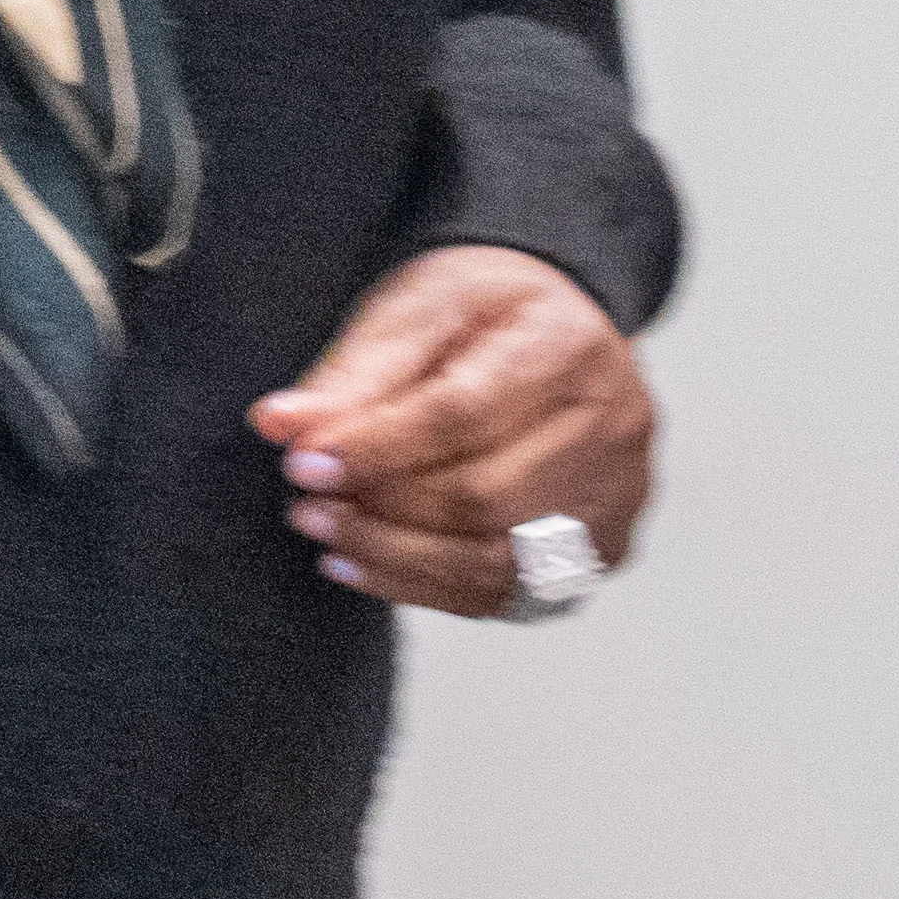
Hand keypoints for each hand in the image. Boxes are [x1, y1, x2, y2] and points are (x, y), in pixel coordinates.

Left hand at [260, 245, 656, 614]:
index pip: (465, 413)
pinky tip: (363, 565)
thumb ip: (354, 372)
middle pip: (486, 495)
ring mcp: (619, 494)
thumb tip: (279, 426)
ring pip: (500, 559)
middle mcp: (614, 425)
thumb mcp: (417, 307)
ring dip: (396, 556)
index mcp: (569, 344)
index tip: (302, 462)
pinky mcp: (605, 546)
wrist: (557, 322)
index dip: (377, 447)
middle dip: (381, 508)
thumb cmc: (482, 310)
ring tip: (324, 534)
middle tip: (303, 504)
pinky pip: (511, 591)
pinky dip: (427, 586)